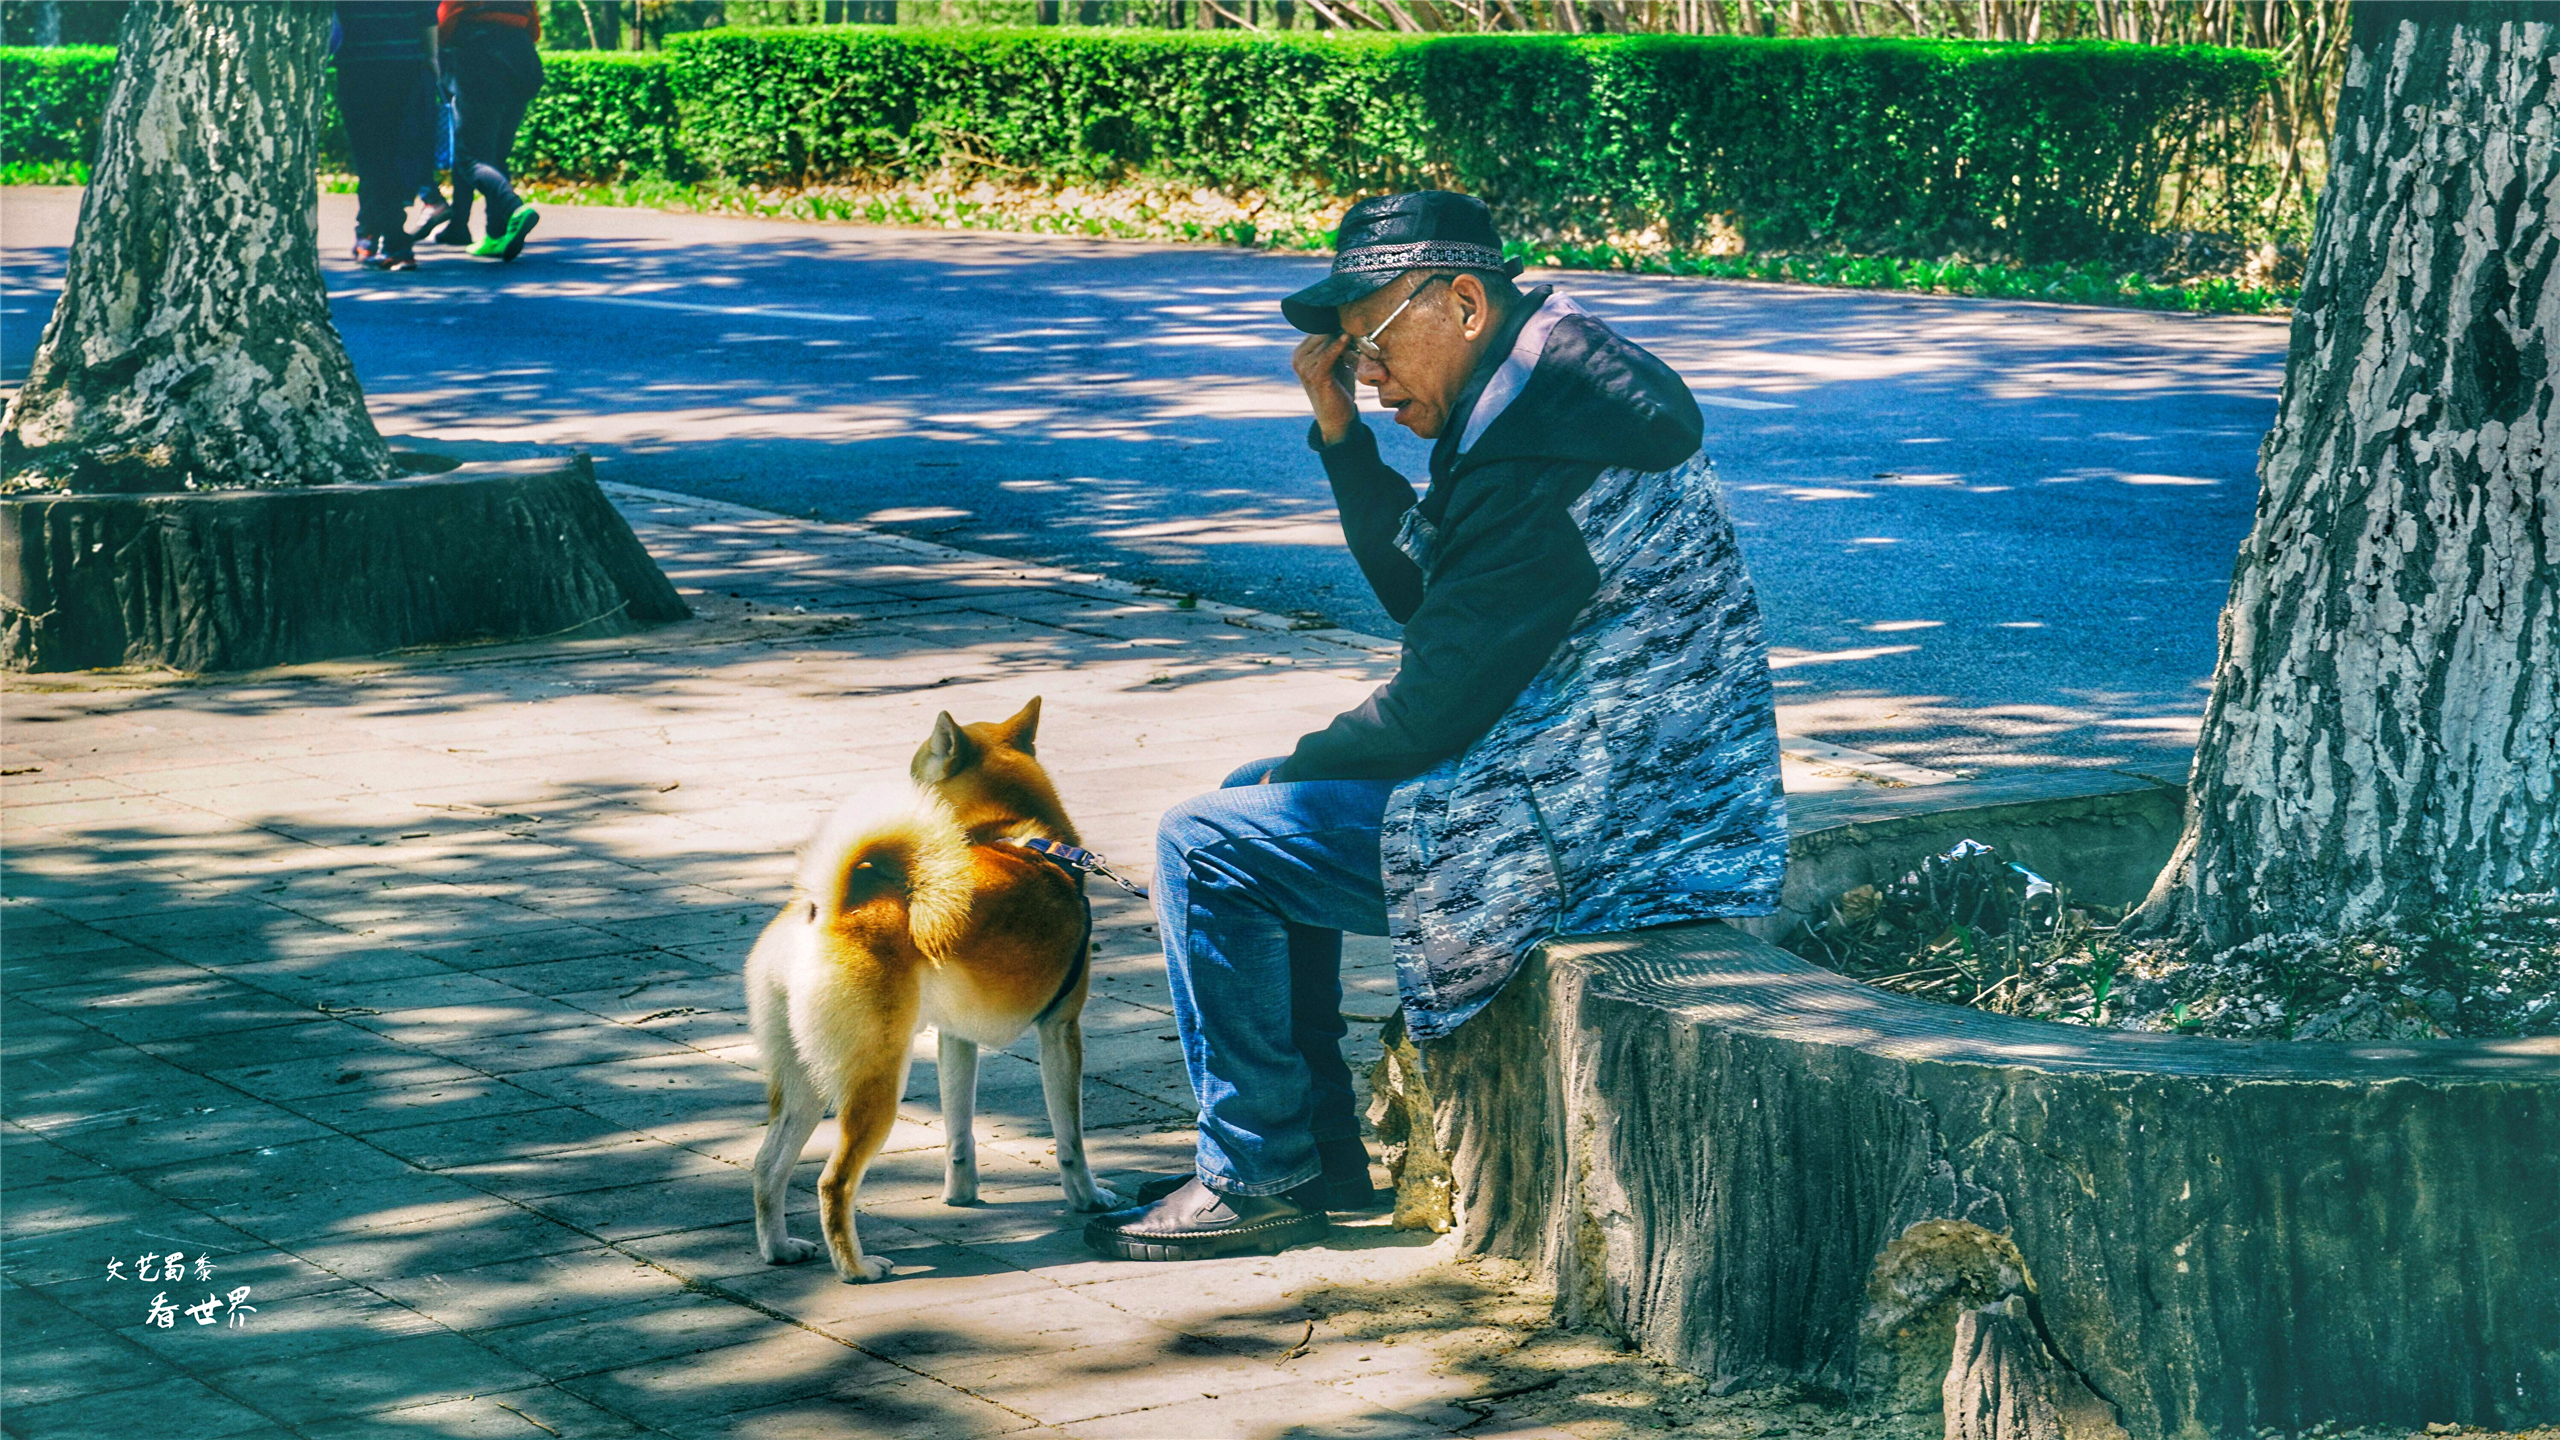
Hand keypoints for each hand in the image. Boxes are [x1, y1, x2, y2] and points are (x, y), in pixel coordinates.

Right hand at [1292, 332, 1357, 447]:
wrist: (1337, 418)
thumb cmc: (1338, 389)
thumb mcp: (1336, 363)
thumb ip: (1337, 345)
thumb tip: (1347, 324)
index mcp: (1300, 353)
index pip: (1318, 329)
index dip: (1336, 326)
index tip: (1353, 322)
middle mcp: (1298, 358)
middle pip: (1322, 333)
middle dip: (1340, 330)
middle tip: (1359, 330)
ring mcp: (1304, 367)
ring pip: (1326, 341)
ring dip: (1345, 339)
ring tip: (1360, 341)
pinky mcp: (1314, 375)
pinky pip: (1328, 354)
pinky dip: (1338, 345)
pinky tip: (1347, 338)